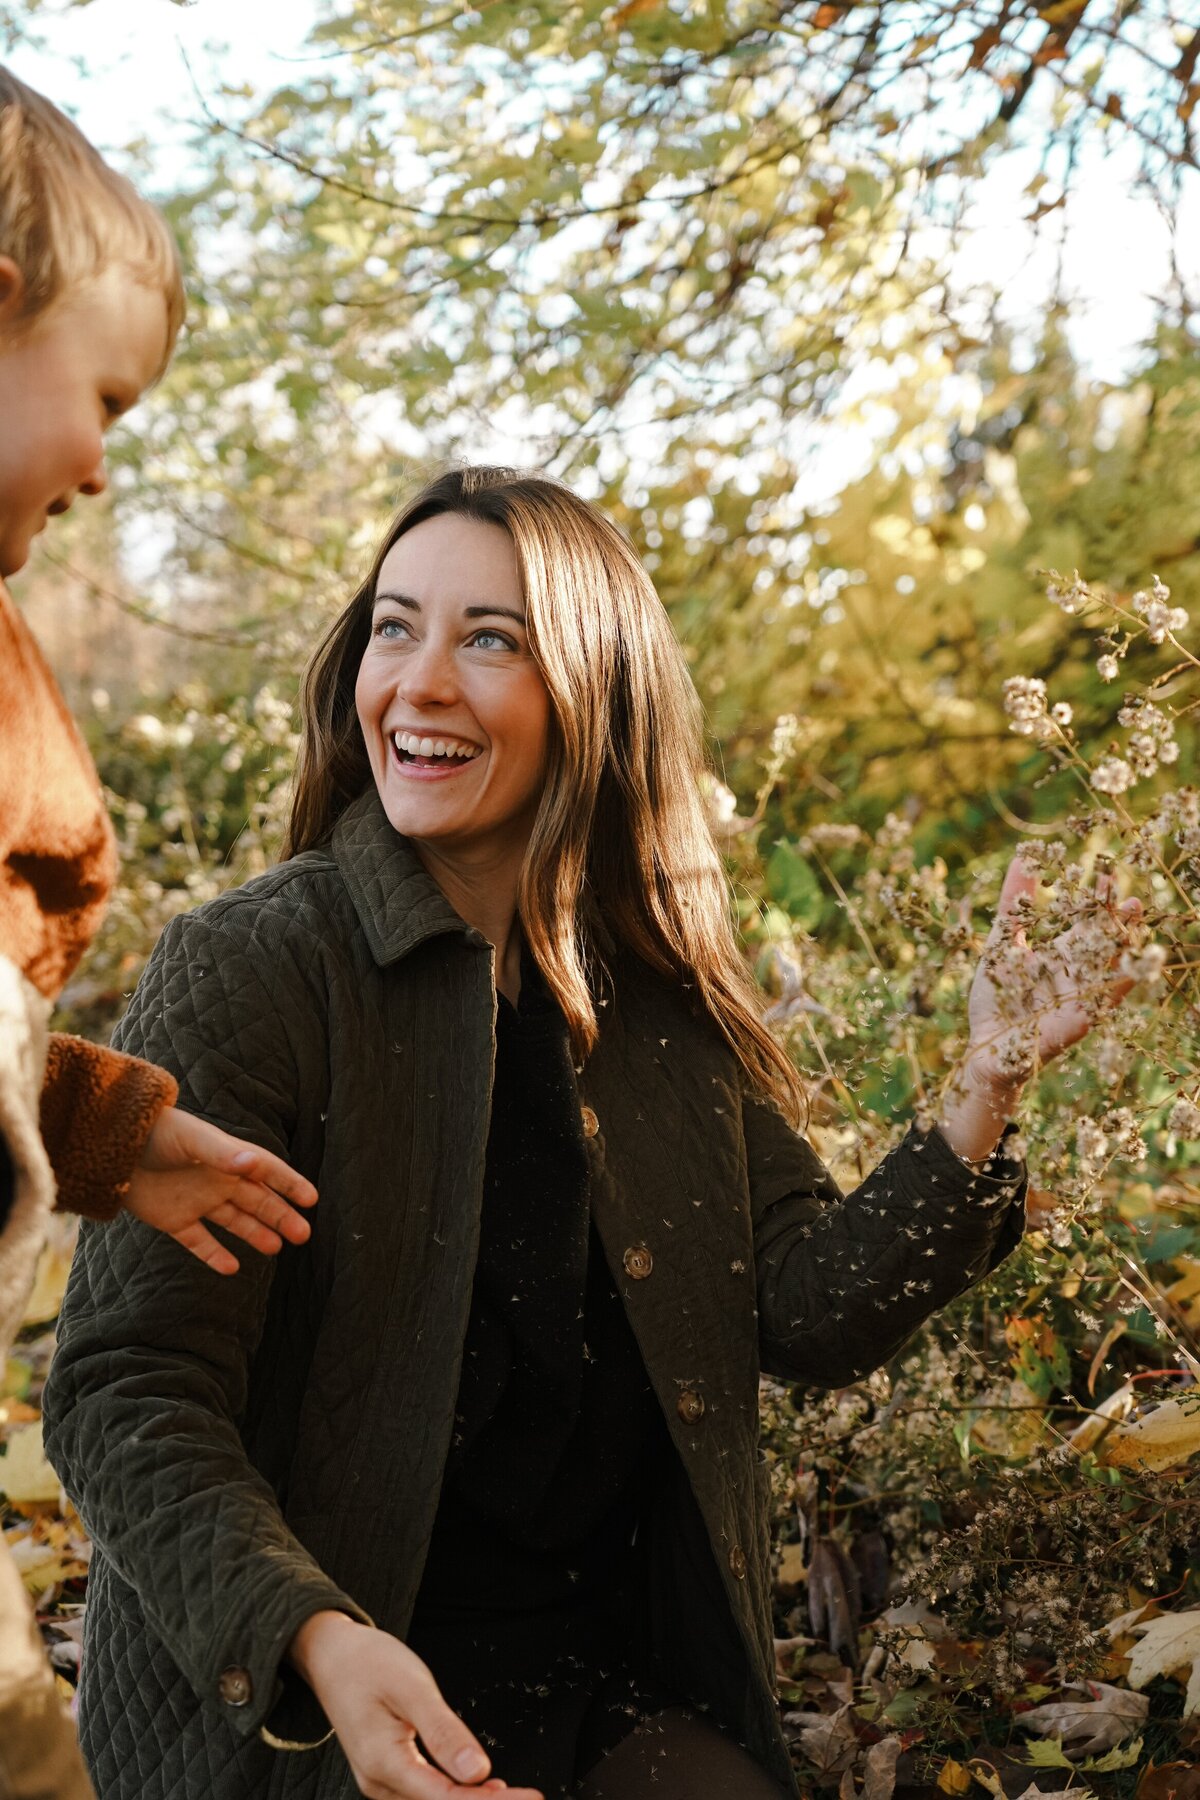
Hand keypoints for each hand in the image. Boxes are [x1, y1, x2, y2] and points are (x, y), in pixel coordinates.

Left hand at [124, 1107, 316, 1276]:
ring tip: (277, 1248)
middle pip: (256, 1201)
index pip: (267, 1172)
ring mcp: (196, 1201)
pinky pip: (199, 1241)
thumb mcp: (192, 1139)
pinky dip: (214, 1254)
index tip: (311, 1199)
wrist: (110, 1147)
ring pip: (234, 1221)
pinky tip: (232, 1268)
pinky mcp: (173, 1219)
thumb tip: (255, 1164)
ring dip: (256, 1234)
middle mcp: (217, 1180)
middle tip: (303, 1234)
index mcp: (227, 1158)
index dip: (289, 1184)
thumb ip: (223, 1153)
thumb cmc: (156, 1133)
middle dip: (281, 1216)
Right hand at [288, 1612, 542, 1799]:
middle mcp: (380, 1783)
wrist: (330, 1656)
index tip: (530, 1799)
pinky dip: (455, 1794)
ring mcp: (381, 1781)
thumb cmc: (367, 1663)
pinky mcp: (386, 1773)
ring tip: (513, 1794)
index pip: (446, 1799)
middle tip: (530, 1798)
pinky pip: (425, 1793)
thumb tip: (478, 1772)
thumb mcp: (410, 1687)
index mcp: (384, 1763)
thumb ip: (444, 1731)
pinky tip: (482, 1788)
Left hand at [937, 857, 1140, 1164]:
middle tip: (1133, 900)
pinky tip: (1128, 974)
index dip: (1097, 898)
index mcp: (1063, 955)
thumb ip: (1013, 905)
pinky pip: (1098, 1006)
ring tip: (1138, 930)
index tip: (1107, 869)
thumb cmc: (997, 999)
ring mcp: (1079, 1000)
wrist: (982, 1048)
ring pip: (1109, 972)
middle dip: (1118, 923)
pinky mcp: (1073, 1026)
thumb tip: (1021, 857)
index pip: (1087, 920)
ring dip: (1124, 953)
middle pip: (1104, 944)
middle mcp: (1077, 976)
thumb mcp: (1002, 944)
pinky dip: (1113, 990)